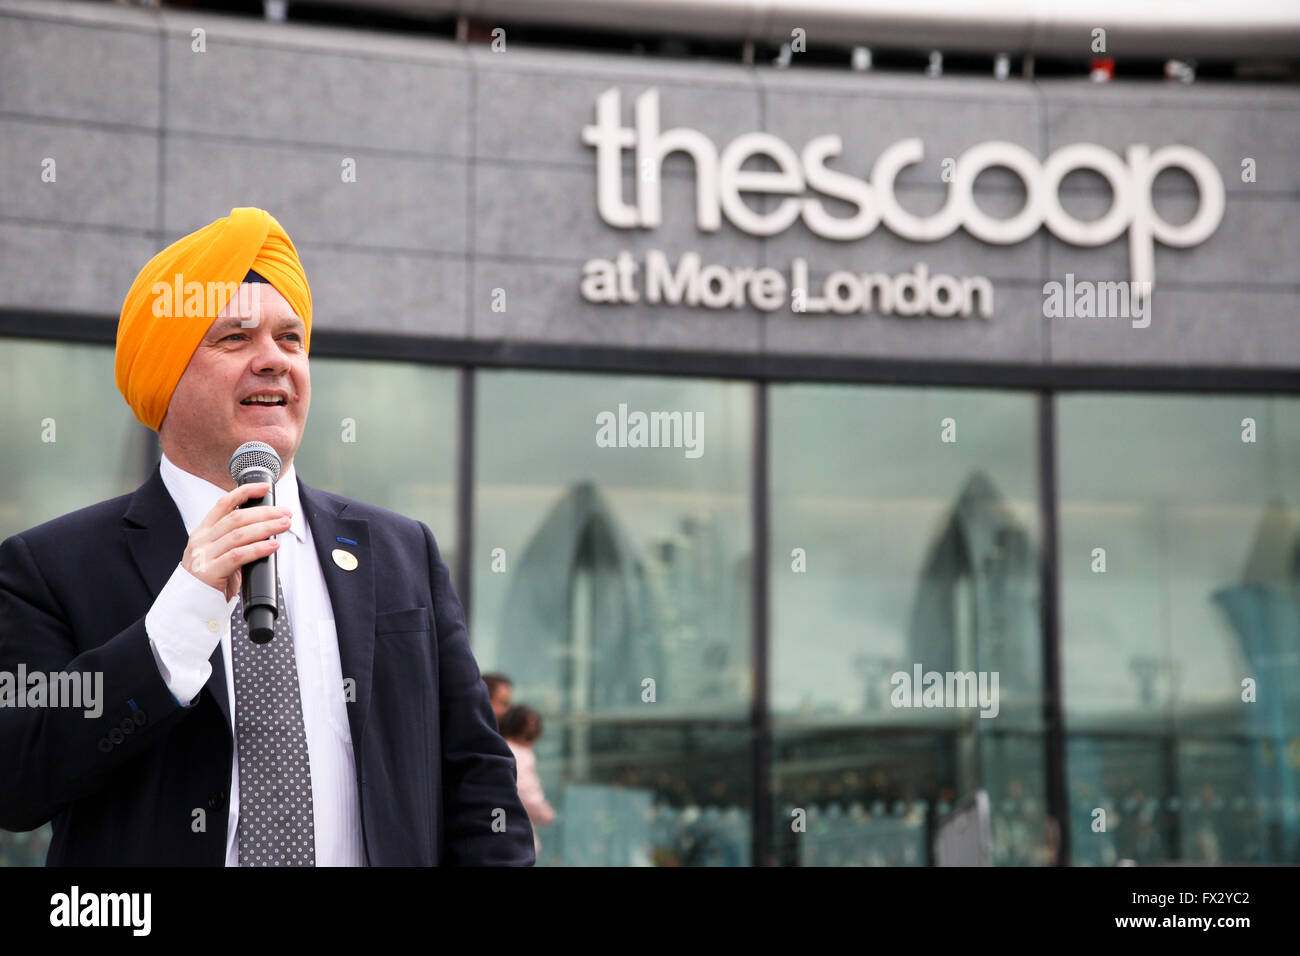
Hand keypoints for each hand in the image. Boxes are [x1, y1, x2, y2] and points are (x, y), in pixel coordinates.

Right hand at [180, 482, 291, 601]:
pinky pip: (238, 556)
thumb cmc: (210, 583)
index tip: (265, 487)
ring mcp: (203, 557)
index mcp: (203, 533)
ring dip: (266, 527)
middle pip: (237, 518)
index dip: (244, 492)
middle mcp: (201, 541)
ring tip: (284, 525)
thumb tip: (266, 531)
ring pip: (239, 534)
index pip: (223, 504)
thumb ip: (235, 543)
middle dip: (265, 512)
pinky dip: (259, 549)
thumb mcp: (219, 556)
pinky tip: (273, 546)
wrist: (189, 610)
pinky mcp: (209, 573)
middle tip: (286, 513)